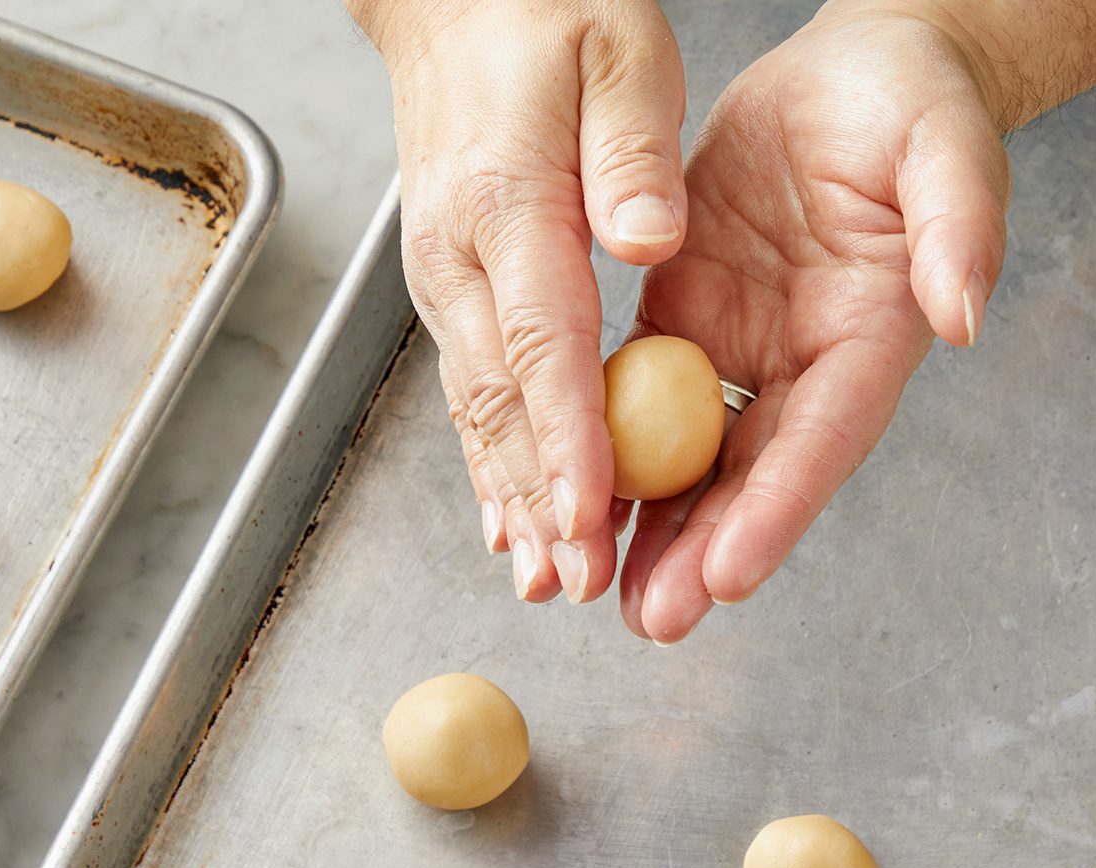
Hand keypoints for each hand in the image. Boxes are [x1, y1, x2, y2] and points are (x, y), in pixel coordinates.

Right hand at [349, 0, 685, 602]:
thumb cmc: (543, 12)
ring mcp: (445, 276)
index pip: (542, 342)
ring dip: (511, 500)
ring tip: (544, 580)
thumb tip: (650, 241)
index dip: (569, 438)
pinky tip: (509, 517)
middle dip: (541, 501)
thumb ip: (632, 151)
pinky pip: (471, 389)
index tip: (593, 514)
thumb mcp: (617, 50)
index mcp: (506, 201)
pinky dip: (492, 460)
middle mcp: (459, 255)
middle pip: (501, 402)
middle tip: (578, 583)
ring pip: (477, 410)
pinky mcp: (452, 284)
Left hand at [617, 2, 1011, 641]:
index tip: (729, 571)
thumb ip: (959, 229)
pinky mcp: (689, 314)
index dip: (777, 508)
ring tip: (602, 588)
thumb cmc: (918, 110)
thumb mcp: (949, 152)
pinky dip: (606, 444)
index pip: (822, 438)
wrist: (861, 77)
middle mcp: (806, 362)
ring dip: (650, 524)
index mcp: (871, 337)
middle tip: (655, 617)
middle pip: (751, 474)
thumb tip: (962, 316)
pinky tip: (571, 495)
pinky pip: (638, 389)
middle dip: (702, 551)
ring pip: (690, 452)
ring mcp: (744, 346)